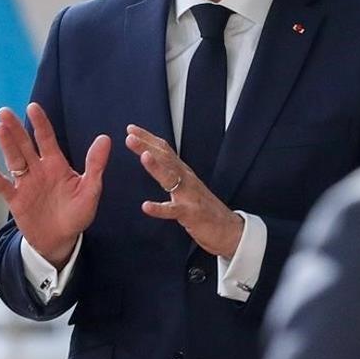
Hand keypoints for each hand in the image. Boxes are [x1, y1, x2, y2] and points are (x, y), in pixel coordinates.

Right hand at [0, 103, 110, 266]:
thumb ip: (95, 165)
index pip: (46, 139)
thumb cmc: (77, 213)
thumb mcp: (90, 190)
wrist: (62, 239)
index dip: (40, 123)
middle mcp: (38, 169)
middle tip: (5, 112)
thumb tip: (105, 138)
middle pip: (25, 144)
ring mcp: (25, 183)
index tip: (33, 107)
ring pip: (13, 159)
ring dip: (6, 145)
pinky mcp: (16, 200)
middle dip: (15, 128)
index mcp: (56, 164)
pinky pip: (3, 186)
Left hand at [125, 124, 243, 257]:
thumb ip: (171, 172)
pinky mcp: (191, 214)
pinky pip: (173, 211)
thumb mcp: (185, 185)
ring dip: (156, 166)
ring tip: (143, 156)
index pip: (165, 150)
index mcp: (182, 172)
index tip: (131, 128)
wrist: (228, 229)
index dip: (148, 138)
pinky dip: (160, 208)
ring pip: (171, 178)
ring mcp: (189, 195)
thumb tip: (154, 159)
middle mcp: (186, 179)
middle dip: (148, 146)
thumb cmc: (204, 208)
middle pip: (166, 158)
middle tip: (130, 136)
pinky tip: (146, 206)